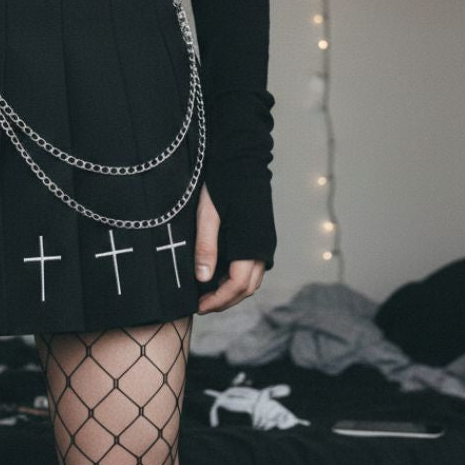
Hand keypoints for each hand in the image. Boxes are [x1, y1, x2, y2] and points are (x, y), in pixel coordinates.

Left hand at [193, 182, 264, 314]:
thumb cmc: (223, 183)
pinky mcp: (261, 236)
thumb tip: (203, 279)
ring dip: (232, 290)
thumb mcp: (208, 215)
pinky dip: (237, 276)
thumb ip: (206, 247)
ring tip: (207, 292)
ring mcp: (265, 242)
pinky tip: (218, 272)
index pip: (238, 286)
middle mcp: (264, 247)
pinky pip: (252, 266)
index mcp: (252, 244)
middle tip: (201, 304)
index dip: (218, 301)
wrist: (242, 158)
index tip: (199, 307)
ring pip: (252, 279)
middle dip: (225, 300)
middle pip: (248, 288)